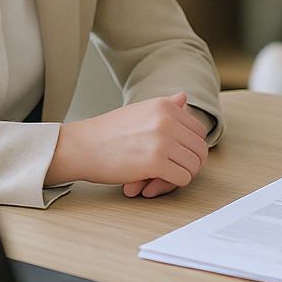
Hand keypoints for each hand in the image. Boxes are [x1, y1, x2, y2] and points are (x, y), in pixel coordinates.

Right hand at [47, 93, 207, 196]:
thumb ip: (165, 106)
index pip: (199, 131)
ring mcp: (163, 141)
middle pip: (200, 149)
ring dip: (180, 176)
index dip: (191, 148)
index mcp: (165, 106)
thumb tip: (184, 97)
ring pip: (194, 166)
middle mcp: (167, 119)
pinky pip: (183, 179)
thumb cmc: (108, 132)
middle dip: (189, 164)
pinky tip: (152, 183)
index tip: (178, 156)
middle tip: (172, 171)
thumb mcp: (139, 110)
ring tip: (160, 178)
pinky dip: (171, 185)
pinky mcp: (155, 162)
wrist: (82, 146)